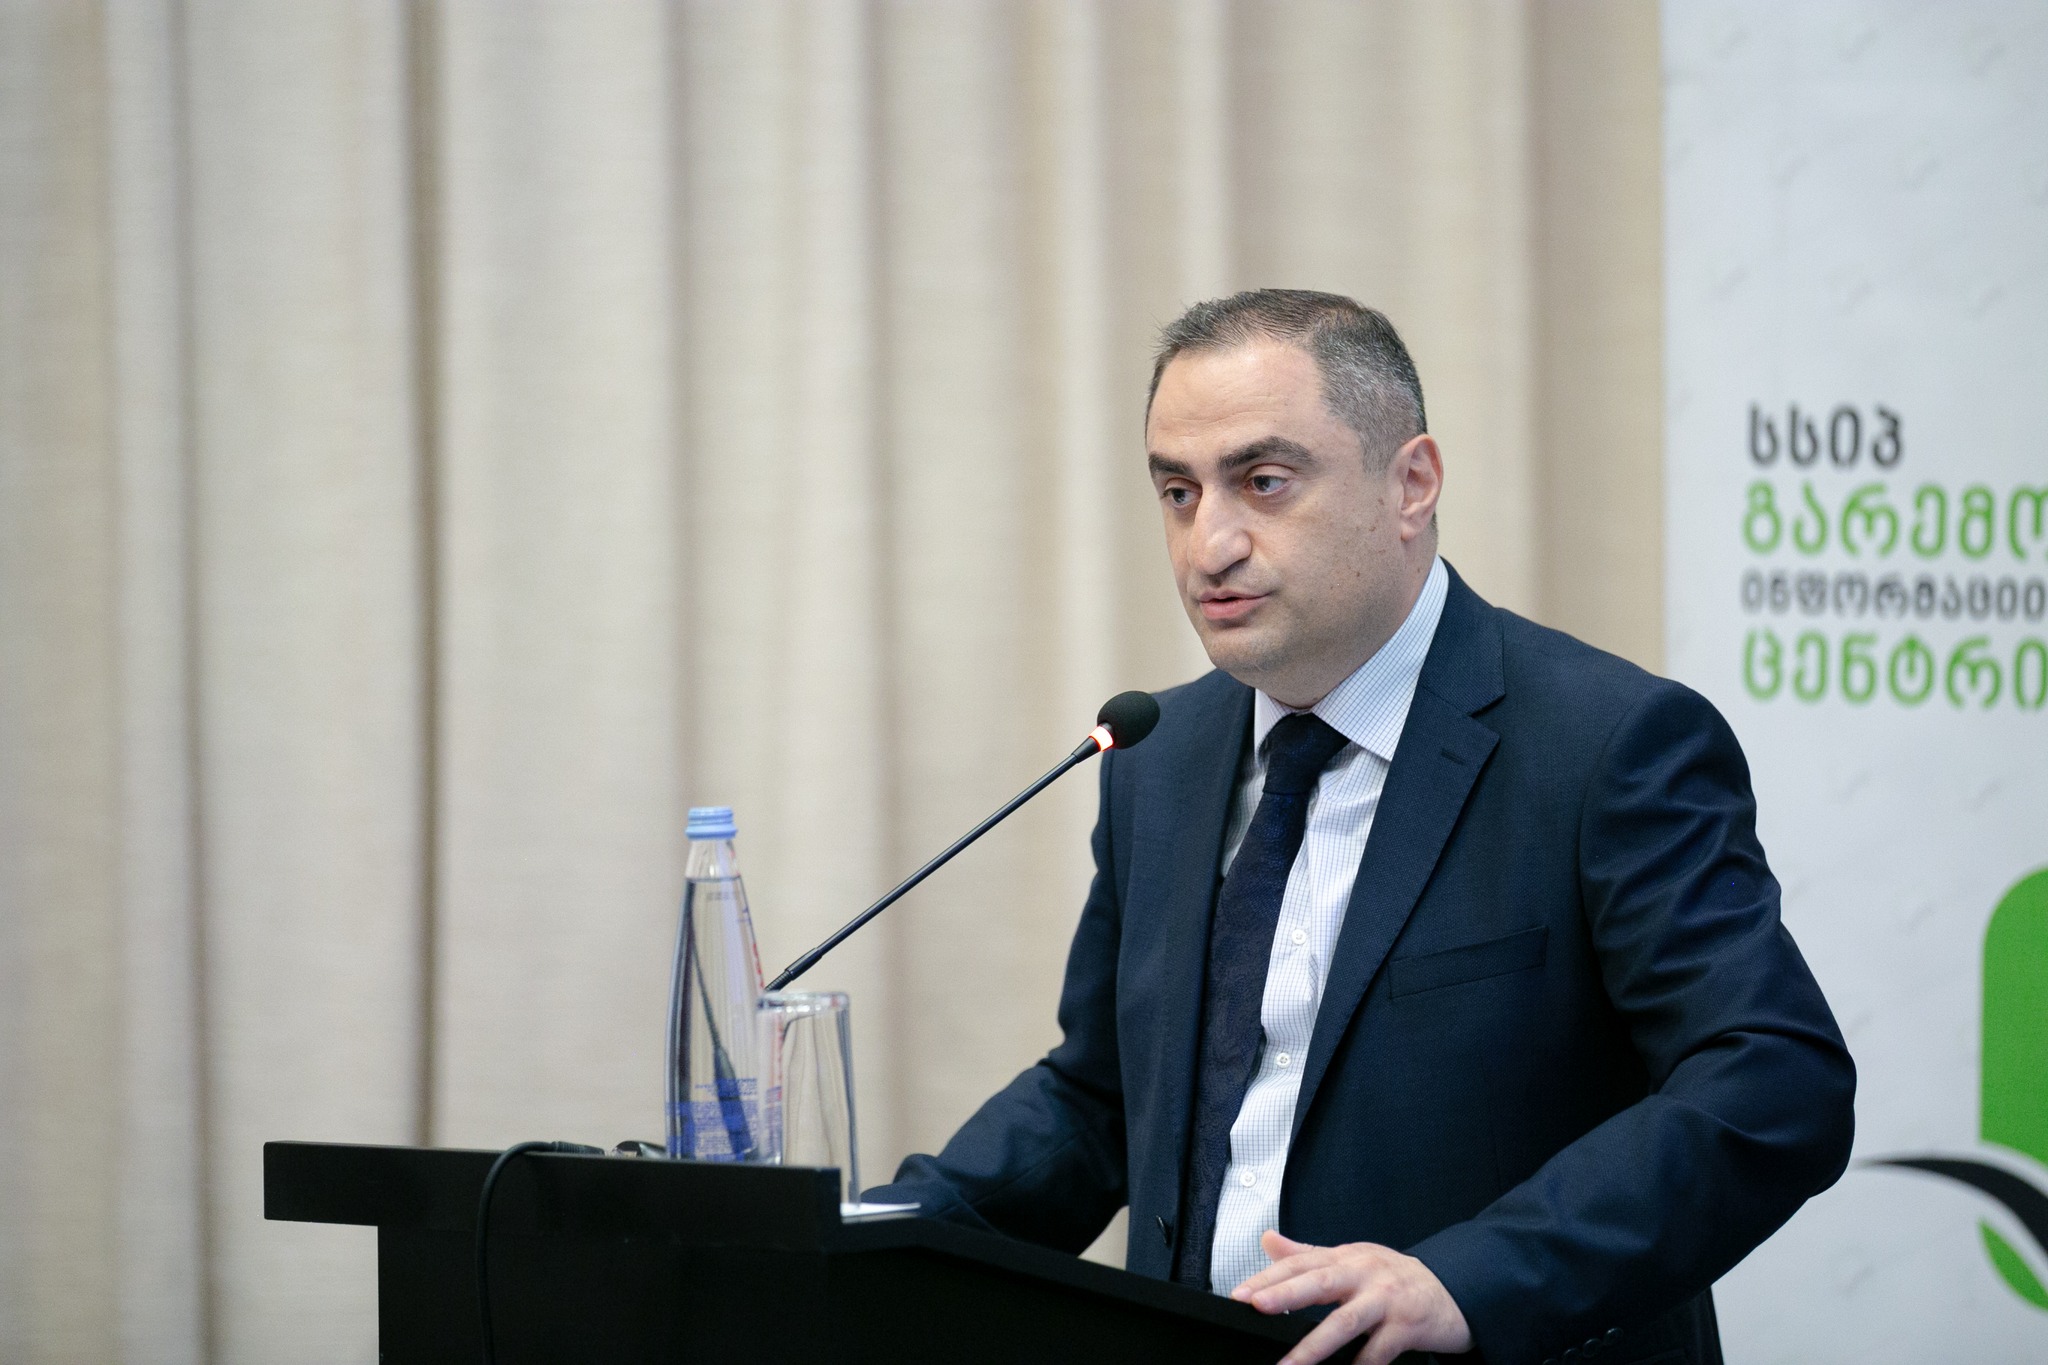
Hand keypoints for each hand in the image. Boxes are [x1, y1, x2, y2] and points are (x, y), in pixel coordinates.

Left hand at [1231, 1230, 1471, 1364]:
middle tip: (1256, 1306)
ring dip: (1314, 1346)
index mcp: (1346, 1257)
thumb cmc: (1394, 1277)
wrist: (1451, 1292)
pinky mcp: (1407, 1327)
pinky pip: (1378, 1352)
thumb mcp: (1352, 1258)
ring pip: (1345, 1321)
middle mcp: (1364, 1273)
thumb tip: (1267, 1240)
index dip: (1269, 1276)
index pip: (1301, 1262)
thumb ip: (1308, 1253)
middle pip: (1320, 1281)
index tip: (1241, 1293)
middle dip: (1286, 1294)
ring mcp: (1386, 1300)